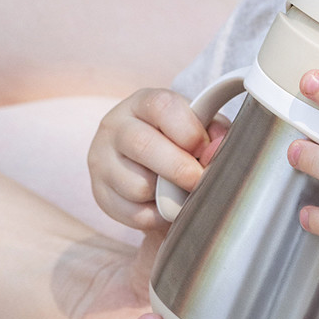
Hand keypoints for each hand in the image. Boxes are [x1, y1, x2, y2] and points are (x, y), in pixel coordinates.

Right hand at [88, 88, 227, 229]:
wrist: (146, 161)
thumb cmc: (179, 139)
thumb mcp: (198, 125)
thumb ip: (215, 132)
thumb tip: (218, 150)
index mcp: (142, 102)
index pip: (162, 106)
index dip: (189, 130)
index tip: (204, 148)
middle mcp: (115, 126)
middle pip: (142, 145)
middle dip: (179, 168)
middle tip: (198, 180)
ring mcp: (101, 160)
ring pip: (137, 186)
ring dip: (167, 195)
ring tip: (179, 190)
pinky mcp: (100, 193)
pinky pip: (133, 213)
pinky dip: (156, 216)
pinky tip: (164, 204)